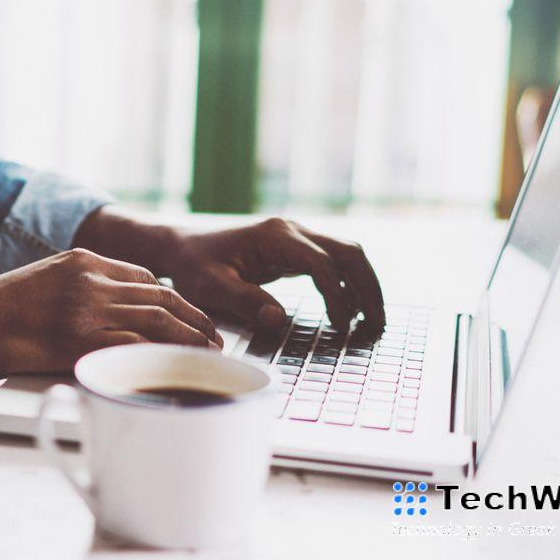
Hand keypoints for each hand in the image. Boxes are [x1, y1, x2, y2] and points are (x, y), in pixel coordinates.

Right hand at [0, 248, 221, 380]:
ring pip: (157, 319)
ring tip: (208, 355)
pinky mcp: (78, 339)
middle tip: (214, 338)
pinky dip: (162, 357)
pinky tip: (177, 368)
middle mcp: (88, 278)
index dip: (173, 300)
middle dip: (194, 318)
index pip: (143, 277)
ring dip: (190, 338)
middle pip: (160, 296)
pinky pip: (134, 346)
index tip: (188, 317)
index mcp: (80, 260)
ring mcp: (85, 308)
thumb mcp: (39, 284)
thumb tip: (107, 316)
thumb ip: (76, 292)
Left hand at [162, 218, 385, 331]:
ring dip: (364, 286)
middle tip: (378, 326)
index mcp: (274, 236)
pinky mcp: (295, 250)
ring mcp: (296, 238)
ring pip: (347, 255)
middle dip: (368, 288)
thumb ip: (244, 301)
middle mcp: (292, 231)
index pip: (322, 264)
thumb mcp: (209, 286)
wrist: (181, 247)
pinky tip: (350, 313)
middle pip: (348, 252)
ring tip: (373, 323)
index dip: (337, 297)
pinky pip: (333, 264)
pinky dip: (348, 285)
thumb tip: (279, 320)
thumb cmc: (193, 266)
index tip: (342, 328)